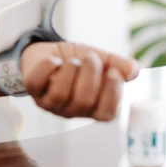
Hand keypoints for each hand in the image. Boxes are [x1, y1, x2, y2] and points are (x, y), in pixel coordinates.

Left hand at [20, 41, 139, 120]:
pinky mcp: (32, 90)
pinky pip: (36, 82)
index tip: (113, 72)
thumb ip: (119, 65)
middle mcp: (71, 110)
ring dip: (70, 70)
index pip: (106, 114)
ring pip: (59, 93)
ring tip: (73, 60)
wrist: (49, 52)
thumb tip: (133, 71)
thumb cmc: (79, 61)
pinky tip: (54, 60)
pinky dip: (48, 66)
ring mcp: (50, 102)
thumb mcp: (102, 60)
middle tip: (91, 58)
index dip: (112, 93)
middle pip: (83, 101)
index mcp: (93, 107)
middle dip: (90, 75)